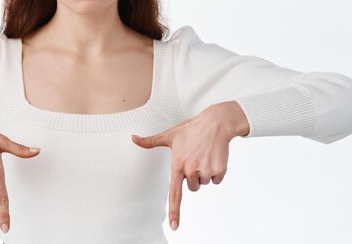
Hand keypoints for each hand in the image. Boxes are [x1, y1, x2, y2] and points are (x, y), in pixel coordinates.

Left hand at [131, 101, 248, 231]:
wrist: (215, 123)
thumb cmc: (190, 130)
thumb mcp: (169, 135)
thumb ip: (150, 141)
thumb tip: (132, 138)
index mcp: (177, 165)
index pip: (174, 194)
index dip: (174, 211)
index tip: (174, 227)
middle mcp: (191, 170)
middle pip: (193, 188)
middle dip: (194, 176)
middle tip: (195, 157)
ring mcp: (205, 170)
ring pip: (204, 184)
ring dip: (205, 173)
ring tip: (204, 155)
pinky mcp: (219, 170)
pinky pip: (217, 181)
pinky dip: (217, 172)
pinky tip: (214, 157)